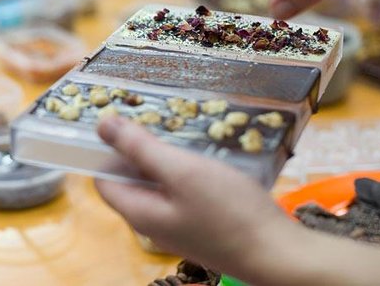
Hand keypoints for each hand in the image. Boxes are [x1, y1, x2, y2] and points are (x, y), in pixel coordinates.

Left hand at [94, 116, 294, 277]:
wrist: (277, 253)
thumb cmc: (229, 211)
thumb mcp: (181, 171)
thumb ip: (140, 148)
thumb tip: (102, 125)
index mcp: (139, 212)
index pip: (104, 179)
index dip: (110, 150)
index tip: (130, 125)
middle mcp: (152, 223)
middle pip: (131, 181)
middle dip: (141, 151)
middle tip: (163, 125)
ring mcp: (176, 226)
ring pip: (158, 185)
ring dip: (167, 159)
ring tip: (186, 139)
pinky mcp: (199, 224)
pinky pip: (180, 193)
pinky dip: (186, 172)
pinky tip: (206, 160)